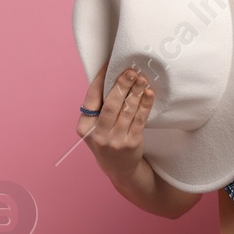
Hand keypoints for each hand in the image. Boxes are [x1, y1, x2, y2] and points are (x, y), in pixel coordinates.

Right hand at [77, 60, 155, 185]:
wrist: (120, 170)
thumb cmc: (107, 141)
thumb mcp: (95, 128)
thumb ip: (99, 108)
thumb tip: (110, 76)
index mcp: (85, 127)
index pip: (91, 98)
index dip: (100, 79)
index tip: (109, 63)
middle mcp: (98, 134)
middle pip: (110, 104)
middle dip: (121, 85)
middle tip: (130, 70)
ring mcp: (115, 140)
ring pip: (127, 110)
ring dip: (135, 92)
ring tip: (142, 78)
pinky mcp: (132, 144)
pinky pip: (140, 120)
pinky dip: (145, 104)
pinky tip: (148, 93)